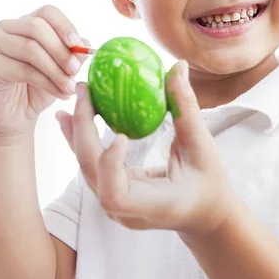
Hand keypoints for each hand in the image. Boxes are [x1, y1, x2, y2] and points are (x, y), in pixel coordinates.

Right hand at [0, 4, 88, 137]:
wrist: (14, 116)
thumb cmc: (37, 88)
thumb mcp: (61, 70)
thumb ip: (72, 55)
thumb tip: (84, 45)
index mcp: (26, 23)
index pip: (47, 12)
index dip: (64, 25)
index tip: (77, 44)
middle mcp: (7, 29)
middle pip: (37, 27)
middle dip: (61, 50)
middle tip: (75, 70)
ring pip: (30, 49)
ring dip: (56, 71)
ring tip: (69, 87)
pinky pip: (23, 70)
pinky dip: (47, 83)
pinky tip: (60, 94)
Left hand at [55, 60, 233, 238]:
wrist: (202, 212)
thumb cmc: (207, 183)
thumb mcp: (203, 148)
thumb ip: (188, 110)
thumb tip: (178, 67)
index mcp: (152, 205)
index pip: (115, 195)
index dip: (110, 165)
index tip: (121, 135)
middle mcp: (125, 210)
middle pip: (92, 172)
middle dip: (83, 130)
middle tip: (85, 92)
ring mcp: (114, 204)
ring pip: (85, 168)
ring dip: (76, 131)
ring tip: (75, 98)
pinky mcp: (110, 191)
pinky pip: (90, 164)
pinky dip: (80, 138)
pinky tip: (71, 115)